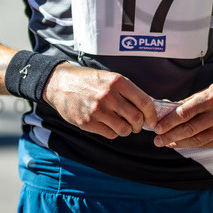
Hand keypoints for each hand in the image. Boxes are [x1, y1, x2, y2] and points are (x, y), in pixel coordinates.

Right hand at [42, 62, 156, 139]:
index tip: (152, 121)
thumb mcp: (110, 78)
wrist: (60, 83)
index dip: (152, 115)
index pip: (144, 102)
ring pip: (124, 129)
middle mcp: (109, 95)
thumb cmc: (89, 81)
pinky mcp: (87, 122)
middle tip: (135, 125)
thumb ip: (127, 91)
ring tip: (121, 125)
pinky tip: (107, 125)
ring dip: (126, 130)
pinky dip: (112, 132)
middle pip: (136, 118)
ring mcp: (97, 110)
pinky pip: (110, 134)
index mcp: (118, 81)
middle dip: (139, 125)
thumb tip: (148, 108)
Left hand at [153, 75, 212, 148]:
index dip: (170, 121)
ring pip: (198, 140)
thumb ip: (190, 101)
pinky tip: (181, 144)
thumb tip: (168, 110)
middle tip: (157, 140)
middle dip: (171, 135)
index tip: (157, 127)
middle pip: (191, 128)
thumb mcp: (210, 90)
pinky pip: (208, 144)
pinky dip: (193, 145)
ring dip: (179, 143)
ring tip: (166, 143)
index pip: (187, 112)